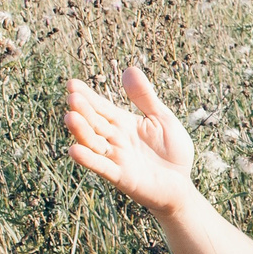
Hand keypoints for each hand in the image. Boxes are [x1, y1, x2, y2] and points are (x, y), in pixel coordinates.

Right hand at [65, 64, 196, 215]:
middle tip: (72, 96)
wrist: (182, 184)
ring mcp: (116, 158)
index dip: (88, 96)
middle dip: (84, 111)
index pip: (102, 107)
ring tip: (70, 117)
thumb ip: (145, 97)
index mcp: (123, 124)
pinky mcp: (121, 177)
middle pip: (95, 123)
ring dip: (81, 132)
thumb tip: (129, 69)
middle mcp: (115, 140)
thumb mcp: (162, 118)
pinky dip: (89, 160)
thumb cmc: (172, 151)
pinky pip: (102, 167)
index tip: (72, 84)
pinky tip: (74, 150)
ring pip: (94, 143)